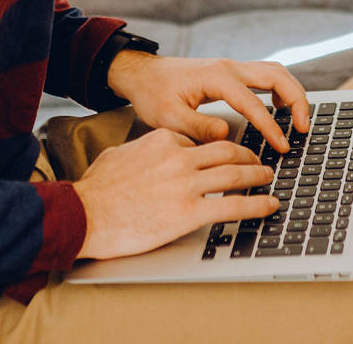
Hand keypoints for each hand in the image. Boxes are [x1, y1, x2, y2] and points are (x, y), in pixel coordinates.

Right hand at [72, 128, 277, 259]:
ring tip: (268, 178)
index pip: (200, 141)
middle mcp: (179, 158)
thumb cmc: (96, 189)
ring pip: (235, 173)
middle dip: (247, 154)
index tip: (227, 155)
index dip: (217, 150)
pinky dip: (257, 204)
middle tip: (258, 161)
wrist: (84, 214)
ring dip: (257, 175)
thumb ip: (143, 150)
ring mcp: (186, 184)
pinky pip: (233, 205)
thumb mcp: (121, 155)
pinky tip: (268, 205)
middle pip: (226, 150)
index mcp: (164, 140)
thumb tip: (149, 154)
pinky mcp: (189, 212)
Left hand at [106, 53, 310, 152]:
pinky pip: (266, 75)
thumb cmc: (153, 94)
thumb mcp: (168, 117)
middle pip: (277, 75)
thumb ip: (197, 127)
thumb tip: (227, 134)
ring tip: (299, 120)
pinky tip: (280, 107)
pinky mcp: (232, 72)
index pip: (254, 103)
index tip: (282, 146)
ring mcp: (233, 67)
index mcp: (216, 77)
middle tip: (303, 128)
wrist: (144, 74)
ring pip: (275, 72)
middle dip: (297, 100)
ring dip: (293, 92)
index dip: (271, 126)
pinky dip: (281, 88)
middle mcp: (229, 67)